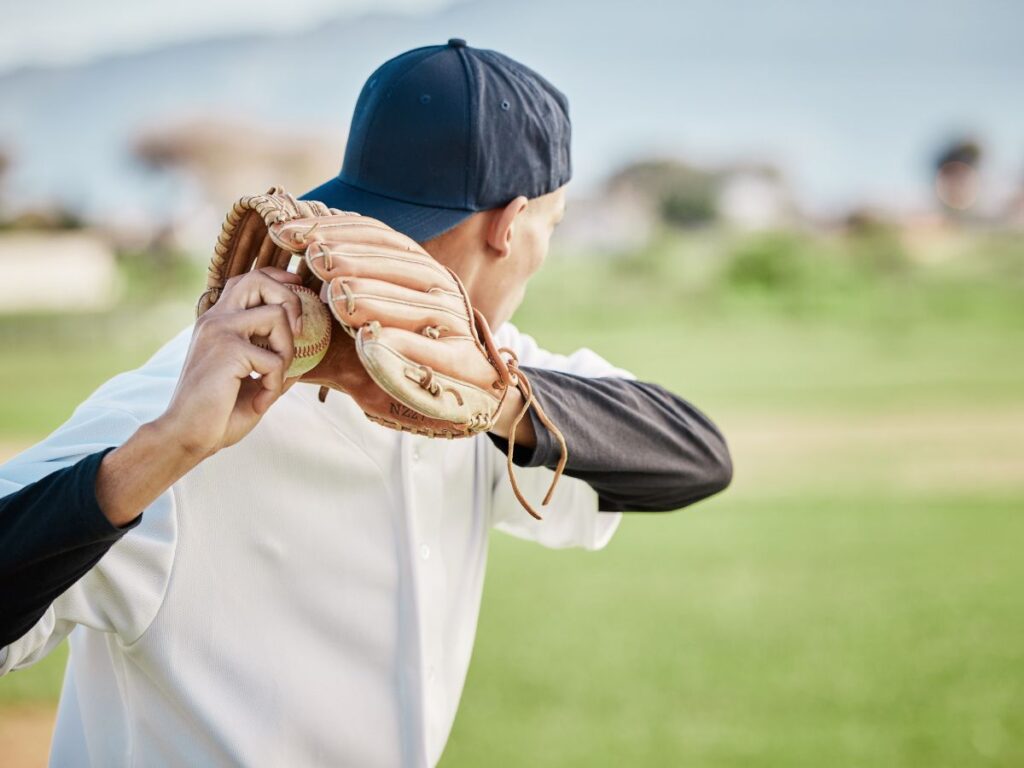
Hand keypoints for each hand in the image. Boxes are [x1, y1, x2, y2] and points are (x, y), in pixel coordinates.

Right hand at [158, 266, 303, 458]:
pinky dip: (275, 385)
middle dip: (289, 299)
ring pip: (277, 315)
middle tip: (298, 331)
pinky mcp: (228, 349)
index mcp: (217, 323)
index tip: (297, 287)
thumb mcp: (252, 383)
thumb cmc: (217, 414)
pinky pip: (275, 359)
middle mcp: (215, 320)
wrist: (186, 436)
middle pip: (258, 279)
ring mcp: (220, 331)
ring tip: (272, 379)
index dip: (276, 279)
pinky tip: (259, 402)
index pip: (246, 280)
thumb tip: (306, 359)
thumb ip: (273, 365)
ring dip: (287, 351)